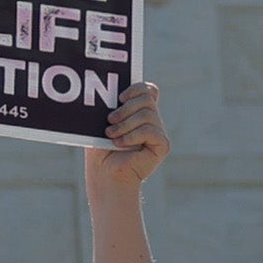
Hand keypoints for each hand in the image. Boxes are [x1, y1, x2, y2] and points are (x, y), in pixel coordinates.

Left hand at [85, 76, 165, 191]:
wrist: (105, 174)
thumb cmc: (101, 148)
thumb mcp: (101, 123)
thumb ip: (109, 106)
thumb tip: (109, 89)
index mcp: (139, 112)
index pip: (148, 90)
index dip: (137, 88)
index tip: (119, 97)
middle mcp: (151, 120)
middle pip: (147, 98)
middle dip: (126, 107)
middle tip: (109, 120)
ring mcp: (158, 132)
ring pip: (147, 114)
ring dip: (125, 124)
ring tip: (111, 135)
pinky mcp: (162, 145)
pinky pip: (151, 131)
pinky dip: (132, 136)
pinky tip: (120, 143)